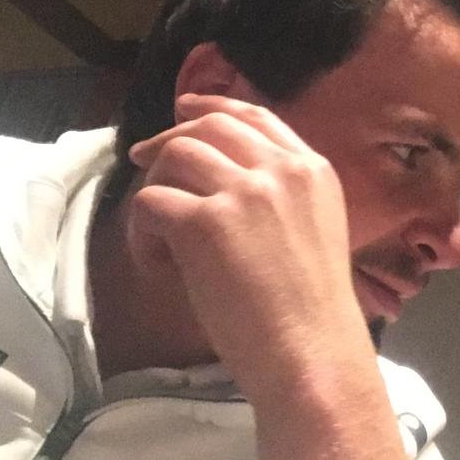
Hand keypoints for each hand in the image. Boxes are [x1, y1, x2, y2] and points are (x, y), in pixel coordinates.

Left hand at [125, 93, 372, 403]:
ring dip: (155, 188)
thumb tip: (228, 183)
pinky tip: (156, 262)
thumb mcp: (317, 230)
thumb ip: (284, 197)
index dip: (214, 106)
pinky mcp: (203, 222)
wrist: (312, 353)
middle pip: (211, 126)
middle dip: (171, 137)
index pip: (256, 115)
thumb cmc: (315, 312)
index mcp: (313, 170)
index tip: (186, 110)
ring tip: (156, 234)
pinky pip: (150, 202)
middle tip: (142, 159)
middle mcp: (279, 169)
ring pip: (175, 156)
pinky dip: (141, 231)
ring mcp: (242, 191)